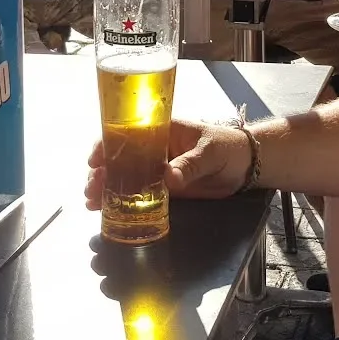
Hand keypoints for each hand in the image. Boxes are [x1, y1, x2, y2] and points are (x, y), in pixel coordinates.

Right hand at [85, 120, 249, 209]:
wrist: (247, 166)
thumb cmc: (228, 147)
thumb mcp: (210, 152)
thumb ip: (190, 165)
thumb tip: (168, 178)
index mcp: (161, 130)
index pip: (126, 132)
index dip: (106, 144)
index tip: (94, 159)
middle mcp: (154, 148)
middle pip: (119, 157)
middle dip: (101, 171)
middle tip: (91, 188)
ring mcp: (157, 169)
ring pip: (124, 176)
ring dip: (105, 187)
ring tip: (91, 201)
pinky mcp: (163, 188)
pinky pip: (137, 193)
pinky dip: (120, 200)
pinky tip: (105, 209)